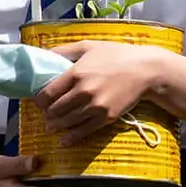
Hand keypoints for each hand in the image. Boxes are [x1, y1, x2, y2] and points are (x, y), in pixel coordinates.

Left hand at [34, 40, 164, 148]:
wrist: (146, 70)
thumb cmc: (116, 55)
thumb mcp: (88, 46)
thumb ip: (64, 50)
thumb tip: (42, 54)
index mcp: (76, 73)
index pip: (46, 94)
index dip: (39, 100)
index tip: (41, 101)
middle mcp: (83, 91)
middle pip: (54, 110)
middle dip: (47, 113)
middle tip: (47, 113)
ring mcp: (95, 106)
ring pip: (66, 122)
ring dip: (55, 126)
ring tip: (51, 126)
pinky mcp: (106, 118)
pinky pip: (83, 131)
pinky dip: (70, 138)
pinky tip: (64, 140)